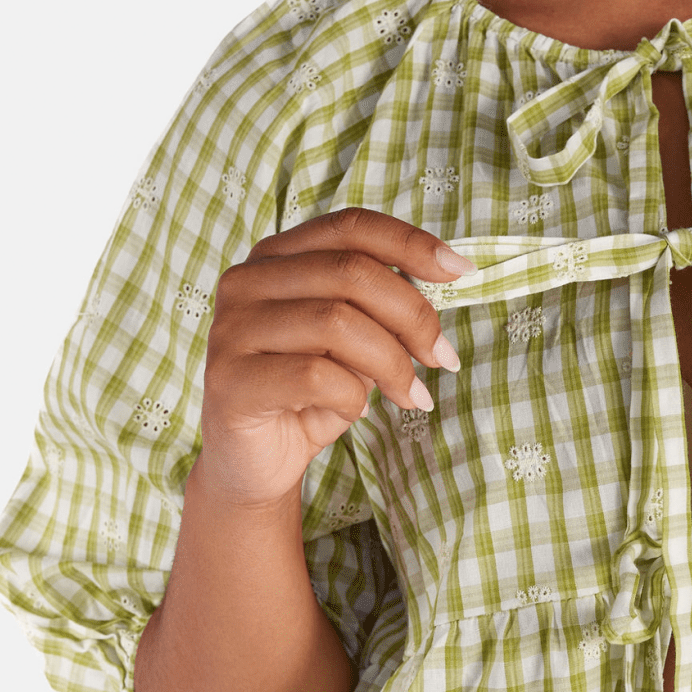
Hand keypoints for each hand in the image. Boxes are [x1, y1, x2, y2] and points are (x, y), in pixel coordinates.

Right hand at [195, 209, 474, 508]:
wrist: (258, 464)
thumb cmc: (312, 395)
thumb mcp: (356, 340)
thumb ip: (382, 304)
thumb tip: (447, 274)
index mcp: (277, 257)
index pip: (351, 227)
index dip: (411, 243)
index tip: (462, 272)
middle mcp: (246, 281)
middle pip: (352, 272)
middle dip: (414, 317)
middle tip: (442, 358)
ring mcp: (231, 328)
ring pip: (337, 322)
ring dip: (392, 364)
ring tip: (408, 395)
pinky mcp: (229, 379)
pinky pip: (315, 376)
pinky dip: (352, 397)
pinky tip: (355, 413)